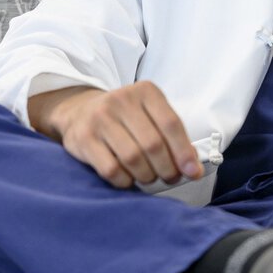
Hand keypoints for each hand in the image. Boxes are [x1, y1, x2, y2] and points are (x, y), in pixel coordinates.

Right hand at [28, 82, 202, 188]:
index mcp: (146, 91)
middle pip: (153, 144)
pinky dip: (125, 181)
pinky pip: (111, 169)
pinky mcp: (83, 138)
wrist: (79, 111)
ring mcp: (99, 118)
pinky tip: (129, 179)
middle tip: (170, 177)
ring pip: (133, 158)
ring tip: (150, 178)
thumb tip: (192, 167)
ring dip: (147, 176)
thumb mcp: (150, 115)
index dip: (184, 151)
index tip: (192, 172)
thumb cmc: (124, 117)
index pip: (171, 124)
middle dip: (167, 168)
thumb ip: (172, 136)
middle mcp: (122, 100)